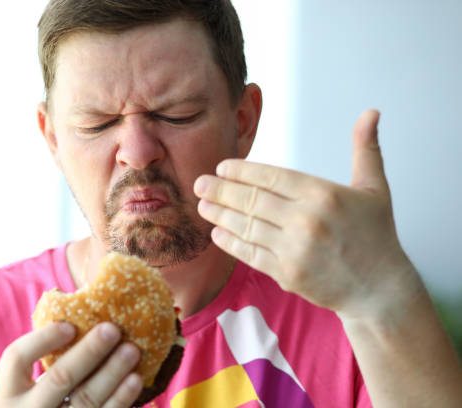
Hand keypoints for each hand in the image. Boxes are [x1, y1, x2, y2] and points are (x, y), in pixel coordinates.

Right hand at [0, 321, 142, 407]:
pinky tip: (135, 379)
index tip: (70, 325)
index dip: (43, 339)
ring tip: (132, 350)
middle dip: (89, 352)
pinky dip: (121, 399)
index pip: (17, 358)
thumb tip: (86, 313)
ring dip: (112, 373)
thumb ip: (50, 360)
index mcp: (9, 392)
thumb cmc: (40, 404)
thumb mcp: (29, 389)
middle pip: (59, 378)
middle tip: (112, 329)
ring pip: (86, 399)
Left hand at [194, 110, 420, 317]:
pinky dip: (230, 243)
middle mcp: (306, 220)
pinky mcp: (287, 274)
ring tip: (202, 205)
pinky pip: (250, 254)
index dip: (241, 171)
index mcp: (323, 194)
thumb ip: (365, 148)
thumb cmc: (375, 236)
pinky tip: (217, 233)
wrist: (379, 289)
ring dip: (220, 215)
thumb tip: (370, 112)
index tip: (222, 167)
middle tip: (199, 183)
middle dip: (221, 191)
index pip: (271, 177)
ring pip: (246, 227)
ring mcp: (294, 249)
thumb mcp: (374, 187)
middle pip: (252, 200)